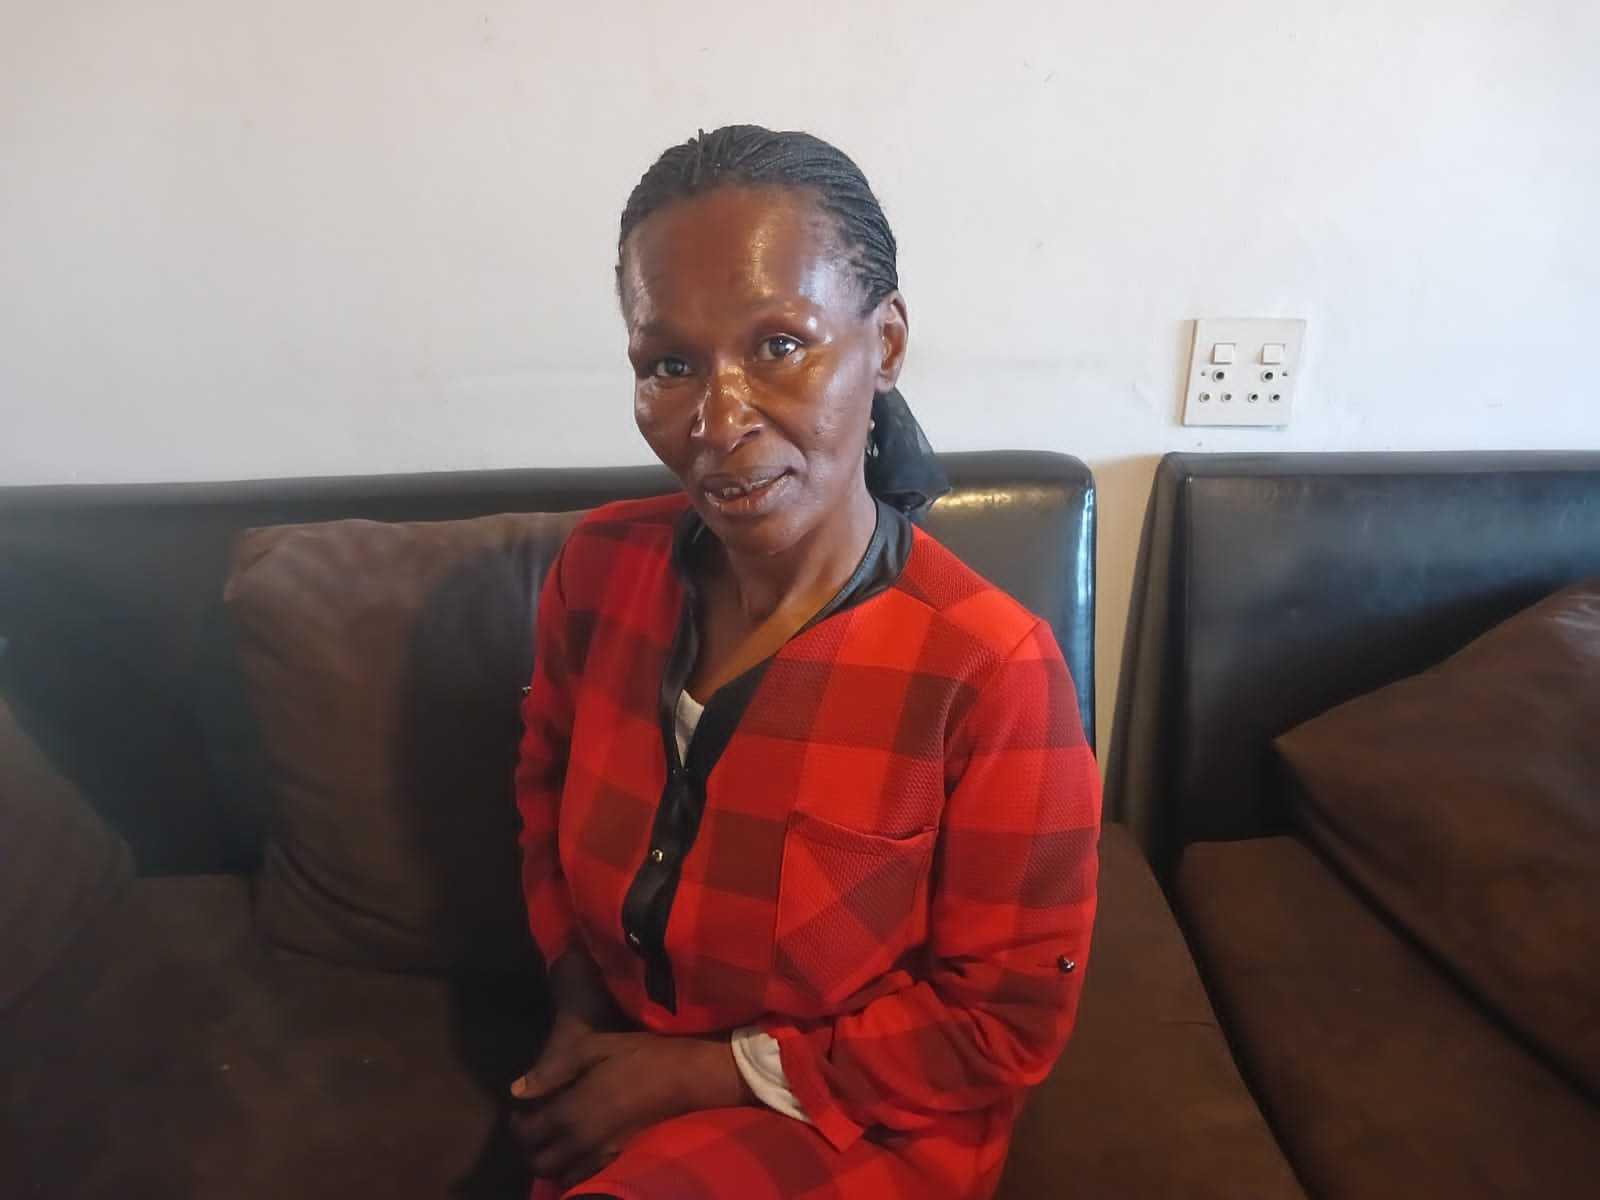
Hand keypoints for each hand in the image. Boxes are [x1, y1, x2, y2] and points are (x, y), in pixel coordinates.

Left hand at [509, 1028, 750, 1189]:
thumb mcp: (594, 1048)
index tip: (523, 1111)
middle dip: (531, 1148)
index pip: (527, 1133)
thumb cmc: (639, 1056)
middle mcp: (581, 1142)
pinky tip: (581, 1149)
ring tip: (558, 1140)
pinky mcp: (619, 1162)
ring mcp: (601, 1157)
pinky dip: (575, 1170)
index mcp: (571, 1112)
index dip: (517, 1124)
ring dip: (552, 1162)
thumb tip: (518, 1090)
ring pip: (561, 1176)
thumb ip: (552, 1070)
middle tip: (537, 1128)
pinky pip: (585, 1178)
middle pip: (539, 1163)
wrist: (686, 1078)